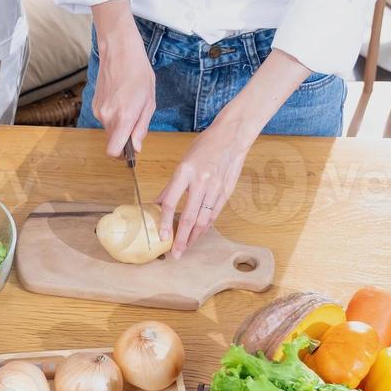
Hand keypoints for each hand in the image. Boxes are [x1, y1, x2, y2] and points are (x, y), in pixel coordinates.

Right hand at [90, 17, 155, 156]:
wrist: (119, 51)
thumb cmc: (139, 73)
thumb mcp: (149, 102)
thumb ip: (142, 127)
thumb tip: (136, 147)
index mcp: (124, 116)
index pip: (113, 151)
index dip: (122, 155)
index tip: (131, 151)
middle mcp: (107, 116)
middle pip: (112, 142)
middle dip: (123, 138)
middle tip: (136, 121)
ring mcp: (98, 110)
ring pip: (109, 130)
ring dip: (119, 125)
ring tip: (129, 105)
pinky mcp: (94, 105)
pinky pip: (105, 119)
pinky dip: (113, 115)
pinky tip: (121, 99)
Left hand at [156, 116, 255, 258]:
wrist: (231, 138)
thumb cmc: (205, 147)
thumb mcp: (183, 162)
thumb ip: (172, 186)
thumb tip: (158, 204)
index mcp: (185, 172)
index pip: (171, 202)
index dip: (165, 222)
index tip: (162, 236)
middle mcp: (200, 182)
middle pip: (189, 217)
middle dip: (181, 238)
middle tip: (175, 253)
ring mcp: (215, 188)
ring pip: (203, 220)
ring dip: (194, 236)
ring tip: (186, 247)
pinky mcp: (226, 192)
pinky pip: (214, 214)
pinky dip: (206, 226)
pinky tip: (199, 233)